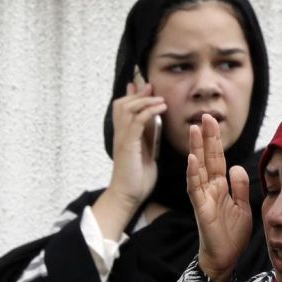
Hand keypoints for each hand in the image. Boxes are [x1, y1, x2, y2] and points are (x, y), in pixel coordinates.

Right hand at [107, 81, 166, 206]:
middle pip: (122, 104)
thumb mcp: (146, 150)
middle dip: (138, 94)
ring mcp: (122, 138)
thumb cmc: (138, 176)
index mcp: (124, 134)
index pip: (123, 107)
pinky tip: (161, 108)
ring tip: (160, 99)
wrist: (129, 195)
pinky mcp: (128, 145)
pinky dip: (149, 111)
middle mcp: (120, 133)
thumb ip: (147, 134)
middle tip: (152, 88)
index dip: (133, 94)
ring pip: (128, 108)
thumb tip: (153, 119)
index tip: (146, 86)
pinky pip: (136, 121)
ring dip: (145, 100)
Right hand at [187, 115, 252, 281]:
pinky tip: (192, 160)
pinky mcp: (201, 209)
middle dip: (207, 138)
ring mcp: (204, 198)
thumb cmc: (231, 235)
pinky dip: (193, 175)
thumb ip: (240, 187)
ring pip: (198, 169)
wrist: (224, 259)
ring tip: (194, 130)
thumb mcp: (243, 207)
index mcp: (221, 187)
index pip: (218, 159)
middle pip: (208, 159)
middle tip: (204, 116)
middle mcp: (210, 189)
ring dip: (196, 150)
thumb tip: (237, 166)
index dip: (216, 141)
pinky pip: (195, 190)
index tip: (212, 121)